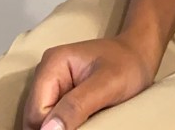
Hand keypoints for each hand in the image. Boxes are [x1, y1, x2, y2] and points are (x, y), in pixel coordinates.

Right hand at [22, 34, 155, 129]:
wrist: (139, 53)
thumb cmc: (128, 64)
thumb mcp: (106, 86)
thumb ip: (76, 106)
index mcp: (53, 64)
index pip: (36, 112)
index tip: (79, 129)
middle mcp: (47, 72)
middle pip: (35, 117)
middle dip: (53, 129)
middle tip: (85, 126)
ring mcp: (53, 83)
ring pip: (41, 120)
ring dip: (58, 128)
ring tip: (83, 124)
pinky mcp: (61, 92)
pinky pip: (52, 117)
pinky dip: (63, 126)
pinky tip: (76, 125)